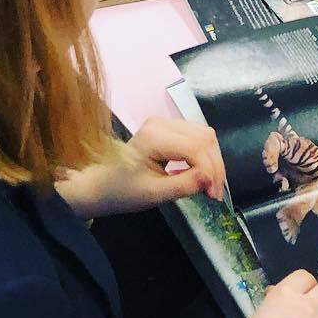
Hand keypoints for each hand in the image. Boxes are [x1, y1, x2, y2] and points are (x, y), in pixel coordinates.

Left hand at [56, 117, 225, 217]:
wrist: (102, 185)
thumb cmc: (123, 191)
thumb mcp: (154, 195)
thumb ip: (184, 186)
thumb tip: (211, 181)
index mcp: (154, 136)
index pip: (195, 147)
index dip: (210, 171)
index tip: (214, 195)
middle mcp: (161, 122)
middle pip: (204, 137)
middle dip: (215, 165)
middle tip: (215, 193)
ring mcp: (165, 122)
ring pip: (204, 134)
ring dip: (212, 159)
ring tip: (211, 185)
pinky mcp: (169, 127)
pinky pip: (196, 135)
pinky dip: (204, 154)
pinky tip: (203, 173)